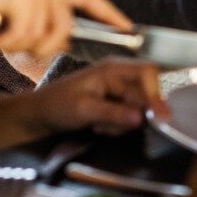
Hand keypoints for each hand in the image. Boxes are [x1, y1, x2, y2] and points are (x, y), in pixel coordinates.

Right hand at [0, 0, 130, 58]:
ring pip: (44, 38)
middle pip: (63, 31)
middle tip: (7, 38)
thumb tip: (59, 44)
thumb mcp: (14, 9)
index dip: (109, 15)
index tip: (129, 29)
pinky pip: (23, 38)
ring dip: (16, 44)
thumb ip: (38, 20)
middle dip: (37, 46)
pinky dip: (2, 42)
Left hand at [0, 59, 166, 150]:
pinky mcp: (116, 105)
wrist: (39, 115)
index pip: (147, 73)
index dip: (156, 93)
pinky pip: (129, 117)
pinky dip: (117, 127)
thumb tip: (142, 118)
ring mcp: (118, 91)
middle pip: (145, 95)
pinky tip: (99, 127)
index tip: (157, 115)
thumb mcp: (84, 110)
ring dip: (122, 124)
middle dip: (132, 115)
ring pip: (138, 110)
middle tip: (108, 126)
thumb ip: (114, 113)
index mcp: (113, 69)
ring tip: (99, 126)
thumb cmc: (57, 105)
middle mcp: (120, 77)